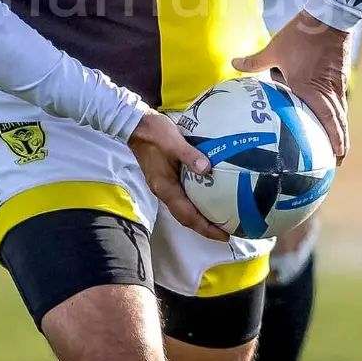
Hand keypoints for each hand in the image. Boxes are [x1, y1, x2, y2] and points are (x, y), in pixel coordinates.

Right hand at [127, 110, 228, 241]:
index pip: (187, 215)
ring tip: (219, 217)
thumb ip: (190, 155)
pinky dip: (195, 202)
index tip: (223, 236)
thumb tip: (207, 170)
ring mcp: (163, 184)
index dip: (205, 228)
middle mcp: (163, 191)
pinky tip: (207, 195)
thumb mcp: (173, 141)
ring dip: (200, 216)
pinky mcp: (165, 177)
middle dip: (204, 227)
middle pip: (185, 217)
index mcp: (165, 187)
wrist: (135, 124)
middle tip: (226, 231)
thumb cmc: (154, 132)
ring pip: (183, 208)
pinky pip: (182, 196)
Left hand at [231, 10, 350, 162]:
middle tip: (337, 162)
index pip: (326, 120)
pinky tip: (334, 120)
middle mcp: (327, 89)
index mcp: (310, 88)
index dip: (332, 139)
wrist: (328, 17)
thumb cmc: (300, 35)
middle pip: (339, 122)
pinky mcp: (339, 76)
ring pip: (341, 113)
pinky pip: (340, 101)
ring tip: (338, 148)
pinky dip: (339, 114)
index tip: (334, 157)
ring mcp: (336, 83)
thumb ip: (254, 62)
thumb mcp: (274, 49)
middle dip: (339, 144)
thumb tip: (233, 64)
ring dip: (341, 131)